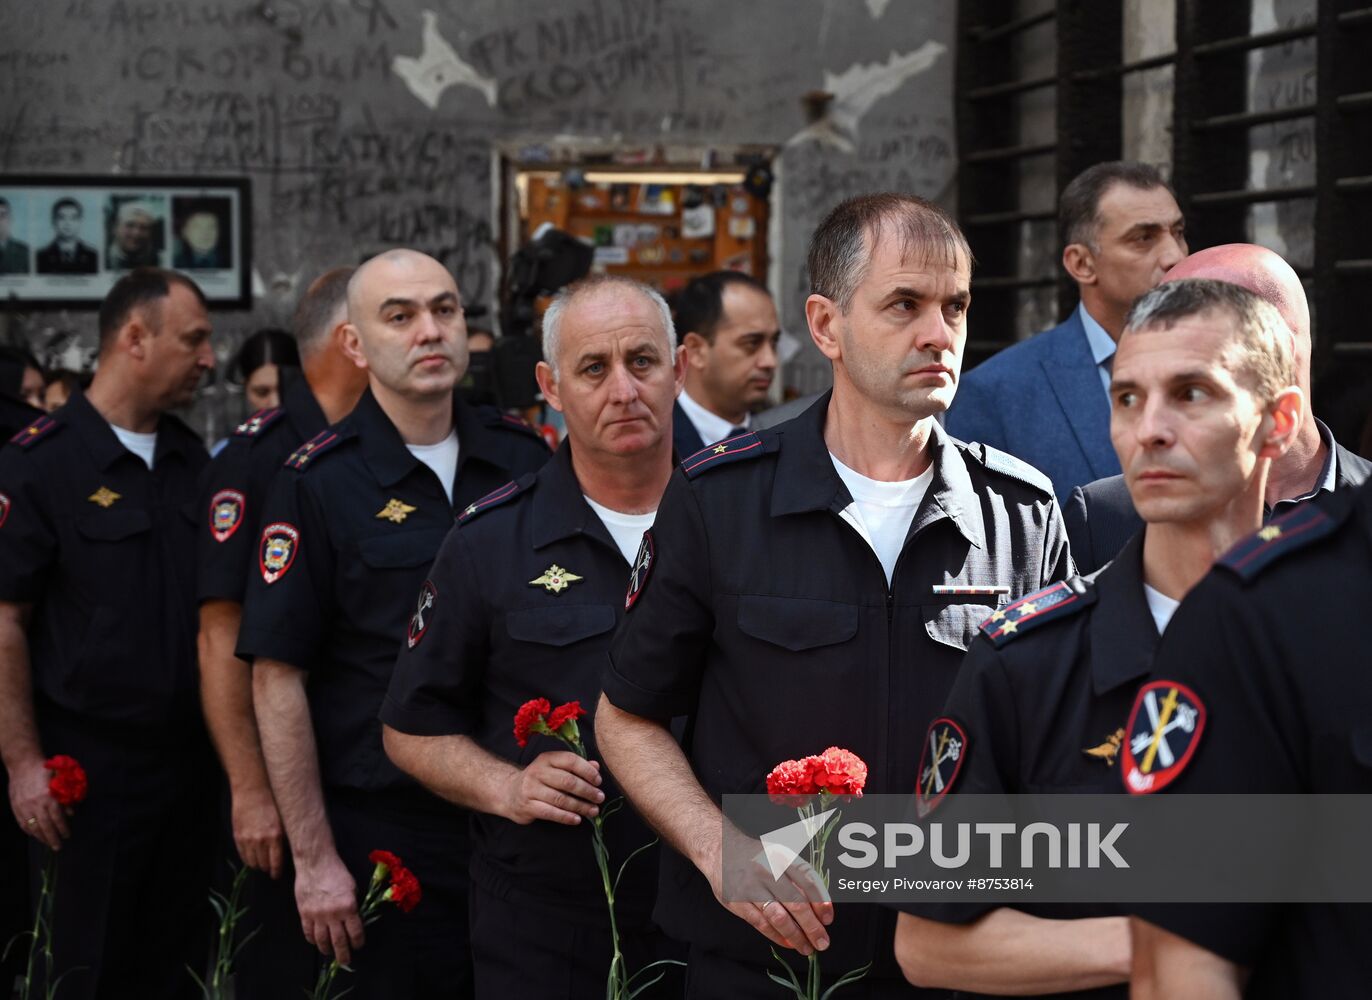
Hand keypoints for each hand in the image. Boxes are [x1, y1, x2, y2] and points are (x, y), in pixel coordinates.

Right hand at [8, 757, 69, 851]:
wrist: (23, 765)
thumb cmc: (45, 771)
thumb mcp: (59, 782)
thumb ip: (65, 798)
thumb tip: (71, 814)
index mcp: (48, 798)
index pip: (57, 818)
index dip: (63, 829)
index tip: (67, 835)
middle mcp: (35, 804)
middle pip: (45, 826)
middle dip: (52, 838)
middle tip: (58, 847)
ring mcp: (24, 807)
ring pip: (33, 827)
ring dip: (41, 838)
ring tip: (48, 844)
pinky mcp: (16, 808)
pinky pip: (23, 824)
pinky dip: (30, 832)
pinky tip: (35, 836)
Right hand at [231, 783, 284, 877]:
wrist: (252, 790)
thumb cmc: (272, 802)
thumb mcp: (284, 820)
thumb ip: (284, 838)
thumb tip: (286, 854)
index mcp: (276, 836)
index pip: (276, 863)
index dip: (276, 872)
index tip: (277, 875)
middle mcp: (261, 841)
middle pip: (263, 865)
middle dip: (267, 868)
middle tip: (270, 867)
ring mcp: (248, 840)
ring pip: (252, 863)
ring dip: (257, 864)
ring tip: (261, 862)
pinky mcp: (237, 837)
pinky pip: (242, 855)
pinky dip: (247, 858)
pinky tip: (252, 856)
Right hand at [294, 852, 363, 964]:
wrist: (315, 863)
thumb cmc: (337, 872)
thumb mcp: (352, 887)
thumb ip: (352, 905)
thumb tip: (353, 919)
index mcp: (349, 907)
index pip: (355, 932)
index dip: (357, 942)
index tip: (358, 946)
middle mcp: (333, 914)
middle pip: (339, 941)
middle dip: (343, 954)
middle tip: (346, 961)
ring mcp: (317, 915)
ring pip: (322, 940)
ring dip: (327, 949)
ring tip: (330, 953)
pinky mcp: (305, 913)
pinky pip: (308, 932)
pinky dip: (312, 940)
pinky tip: (316, 942)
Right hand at [502, 751, 603, 825]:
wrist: (510, 793)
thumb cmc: (539, 780)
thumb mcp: (554, 768)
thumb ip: (575, 766)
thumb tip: (596, 766)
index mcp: (547, 758)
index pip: (570, 760)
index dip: (587, 771)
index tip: (598, 781)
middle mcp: (538, 771)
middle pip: (567, 781)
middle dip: (587, 791)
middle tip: (600, 798)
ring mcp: (531, 789)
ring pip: (561, 799)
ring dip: (580, 806)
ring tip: (593, 811)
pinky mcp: (528, 806)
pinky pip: (551, 812)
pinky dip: (566, 817)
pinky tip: (577, 819)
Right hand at [704, 827, 833, 956]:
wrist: (720, 848)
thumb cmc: (757, 855)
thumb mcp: (779, 854)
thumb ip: (798, 876)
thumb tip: (819, 906)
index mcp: (782, 856)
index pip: (808, 881)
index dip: (821, 902)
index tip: (828, 919)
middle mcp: (767, 870)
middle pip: (796, 903)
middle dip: (812, 927)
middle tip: (822, 942)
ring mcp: (751, 886)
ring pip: (778, 917)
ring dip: (796, 936)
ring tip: (807, 948)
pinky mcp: (737, 901)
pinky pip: (761, 923)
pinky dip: (777, 936)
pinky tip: (788, 942)